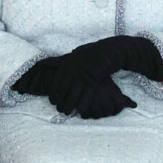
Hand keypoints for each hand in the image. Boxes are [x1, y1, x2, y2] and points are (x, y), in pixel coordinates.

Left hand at [12, 56, 136, 117]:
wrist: (110, 50)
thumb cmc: (93, 53)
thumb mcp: (78, 54)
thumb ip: (68, 61)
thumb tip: (54, 63)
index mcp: (68, 63)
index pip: (56, 81)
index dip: (53, 92)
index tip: (53, 101)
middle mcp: (74, 69)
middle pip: (64, 88)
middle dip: (61, 100)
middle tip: (59, 109)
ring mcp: (84, 74)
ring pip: (74, 92)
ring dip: (70, 104)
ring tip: (67, 112)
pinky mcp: (95, 79)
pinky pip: (88, 93)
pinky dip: (83, 102)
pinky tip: (81, 110)